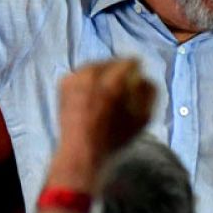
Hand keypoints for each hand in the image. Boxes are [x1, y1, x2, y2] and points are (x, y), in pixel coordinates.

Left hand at [50, 60, 155, 186]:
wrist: (81, 150)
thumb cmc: (115, 138)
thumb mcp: (142, 119)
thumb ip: (148, 93)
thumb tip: (145, 78)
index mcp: (112, 82)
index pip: (129, 62)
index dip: (136, 70)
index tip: (137, 79)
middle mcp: (91, 75)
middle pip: (112, 62)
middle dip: (118, 71)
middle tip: (121, 87)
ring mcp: (75, 78)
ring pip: (95, 65)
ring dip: (103, 74)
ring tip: (106, 92)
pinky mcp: (64, 83)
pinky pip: (82, 73)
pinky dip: (88, 80)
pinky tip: (91, 94)